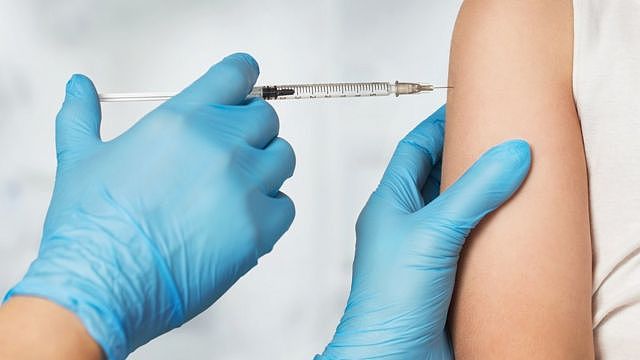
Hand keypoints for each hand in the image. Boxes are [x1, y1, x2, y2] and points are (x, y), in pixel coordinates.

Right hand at [4, 53, 295, 358]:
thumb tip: (77, 86)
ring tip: (233, 190)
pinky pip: (285, 205)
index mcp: (182, 119)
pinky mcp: (260, 228)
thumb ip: (82, 116)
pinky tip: (239, 222)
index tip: (243, 88)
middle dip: (249, 131)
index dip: (243, 78)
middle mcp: (221, 145)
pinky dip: (269, 211)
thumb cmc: (90, 227)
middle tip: (226, 155)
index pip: (236, 74)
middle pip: (265, 118)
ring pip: (282, 158)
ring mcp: (245, 186)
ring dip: (264, 168)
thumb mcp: (79, 160)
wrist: (102, 286)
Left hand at [318, 106, 530, 358]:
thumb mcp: (434, 234)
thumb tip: (510, 153)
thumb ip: (473, 192)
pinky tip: (508, 225)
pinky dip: (487, 226)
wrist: (392, 356)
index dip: (439, 124)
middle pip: (436, 174)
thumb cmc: (388, 301)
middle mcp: (405, 222)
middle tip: (497, 136)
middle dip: (464, 154)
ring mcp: (424, 248)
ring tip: (509, 173)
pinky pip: (467, 238)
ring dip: (479, 191)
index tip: (466, 104)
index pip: (414, 148)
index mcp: (390, 203)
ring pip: (454, 207)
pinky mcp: (443, 274)